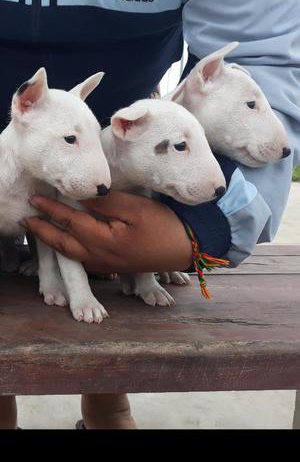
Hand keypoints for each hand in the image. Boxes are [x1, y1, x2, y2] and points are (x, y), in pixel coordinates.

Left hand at [20, 191, 192, 273]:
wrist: (185, 248)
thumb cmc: (164, 226)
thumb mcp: (136, 208)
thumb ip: (106, 202)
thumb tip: (80, 195)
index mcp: (103, 240)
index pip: (69, 221)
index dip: (51, 209)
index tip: (36, 198)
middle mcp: (100, 256)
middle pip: (63, 242)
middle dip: (43, 230)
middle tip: (26, 219)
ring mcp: (106, 264)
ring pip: (71, 254)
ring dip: (53, 242)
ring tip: (40, 231)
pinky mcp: (113, 266)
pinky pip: (83, 260)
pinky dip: (69, 251)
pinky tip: (68, 245)